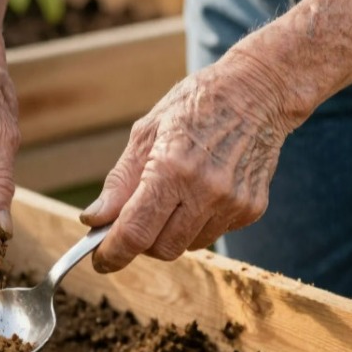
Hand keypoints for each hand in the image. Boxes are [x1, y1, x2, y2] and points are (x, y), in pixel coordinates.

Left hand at [81, 49, 296, 272]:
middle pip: (161, 248)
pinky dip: (198, 222)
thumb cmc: (196, 105)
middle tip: (136, 218)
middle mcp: (206, 190)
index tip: (101, 260)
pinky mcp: (251, 209)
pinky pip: (212, 233)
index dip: (113, 253)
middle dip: (141, 241)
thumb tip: (94, 219)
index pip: (135, 232)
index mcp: (173, 167)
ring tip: (175, 193)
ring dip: (170, 232)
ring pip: (187, 245)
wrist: (257, 92)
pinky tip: (202, 190)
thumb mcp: (147, 132)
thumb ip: (120, 181)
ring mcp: (233, 203)